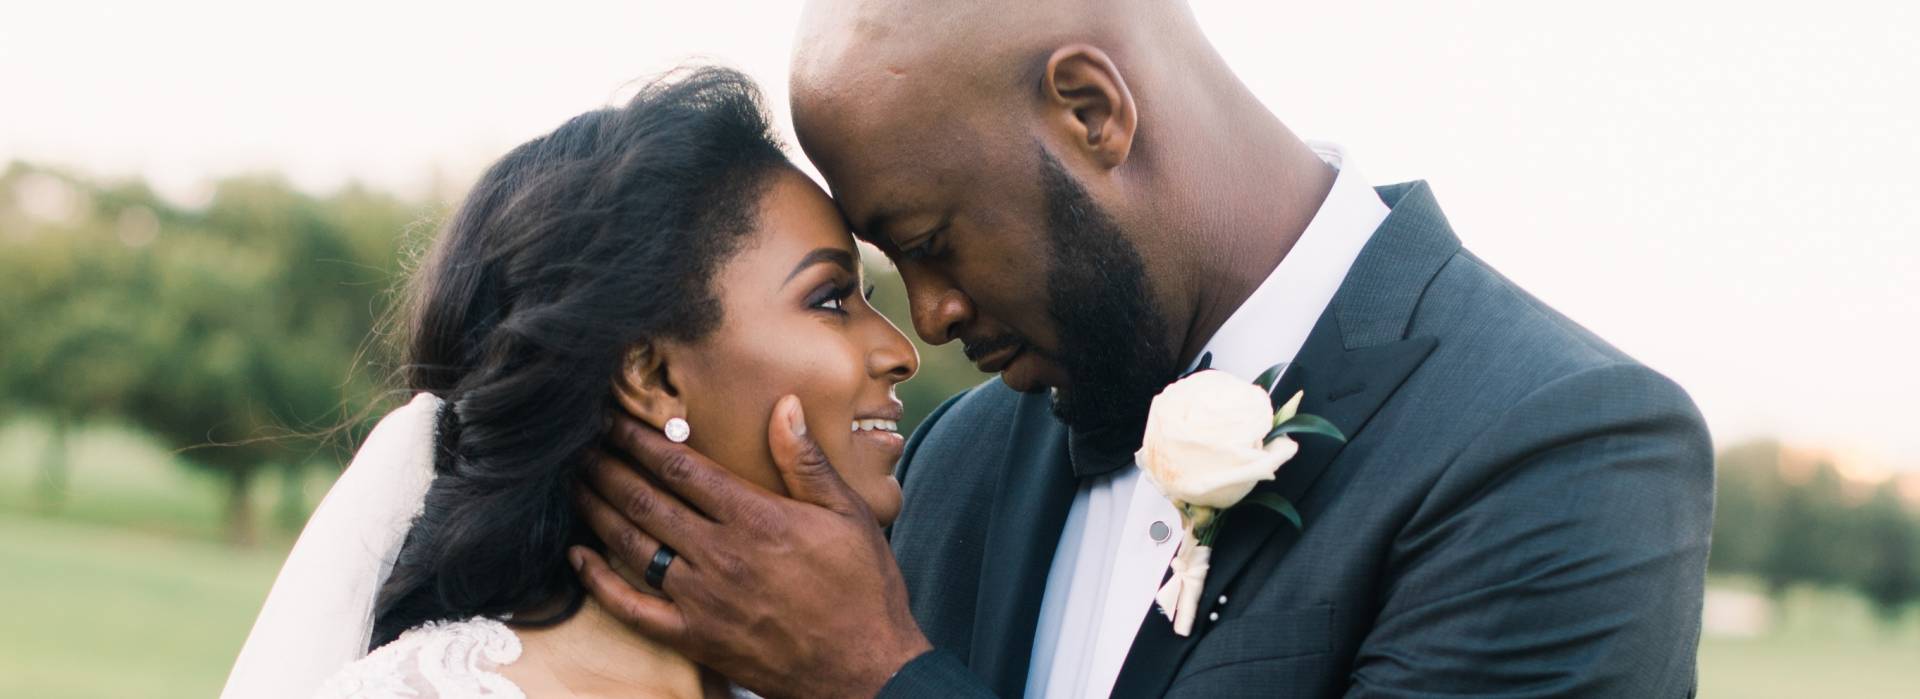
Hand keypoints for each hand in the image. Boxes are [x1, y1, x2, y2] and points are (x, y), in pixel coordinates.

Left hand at [571, 395, 931, 698]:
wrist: (866, 668)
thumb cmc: (863, 588)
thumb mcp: (849, 514)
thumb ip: (807, 461)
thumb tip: (784, 406)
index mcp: (756, 517)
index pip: (681, 468)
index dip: (640, 440)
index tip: (614, 419)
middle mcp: (720, 554)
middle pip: (645, 500)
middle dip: (608, 467)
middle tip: (580, 445)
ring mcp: (702, 599)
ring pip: (631, 546)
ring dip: (597, 510)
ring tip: (576, 484)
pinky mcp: (694, 638)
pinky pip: (632, 609)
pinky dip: (599, 581)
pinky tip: (580, 557)